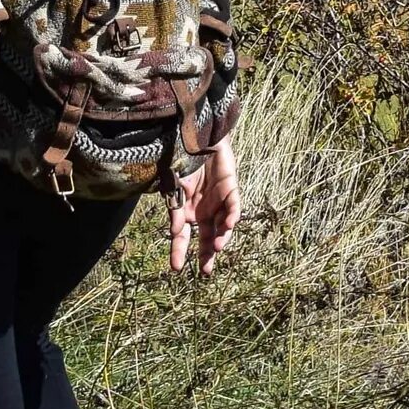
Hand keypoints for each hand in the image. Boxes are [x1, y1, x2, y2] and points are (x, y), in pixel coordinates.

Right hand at [167, 140, 239, 275]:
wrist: (196, 137)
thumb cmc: (183, 162)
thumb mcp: (174, 188)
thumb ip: (176, 211)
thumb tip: (175, 233)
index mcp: (187, 213)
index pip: (183, 238)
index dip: (180, 252)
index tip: (176, 268)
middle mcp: (203, 211)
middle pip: (207, 238)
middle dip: (206, 254)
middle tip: (205, 271)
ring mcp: (218, 202)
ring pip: (222, 227)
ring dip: (221, 238)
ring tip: (217, 248)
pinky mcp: (231, 190)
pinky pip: (233, 207)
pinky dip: (231, 217)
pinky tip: (228, 226)